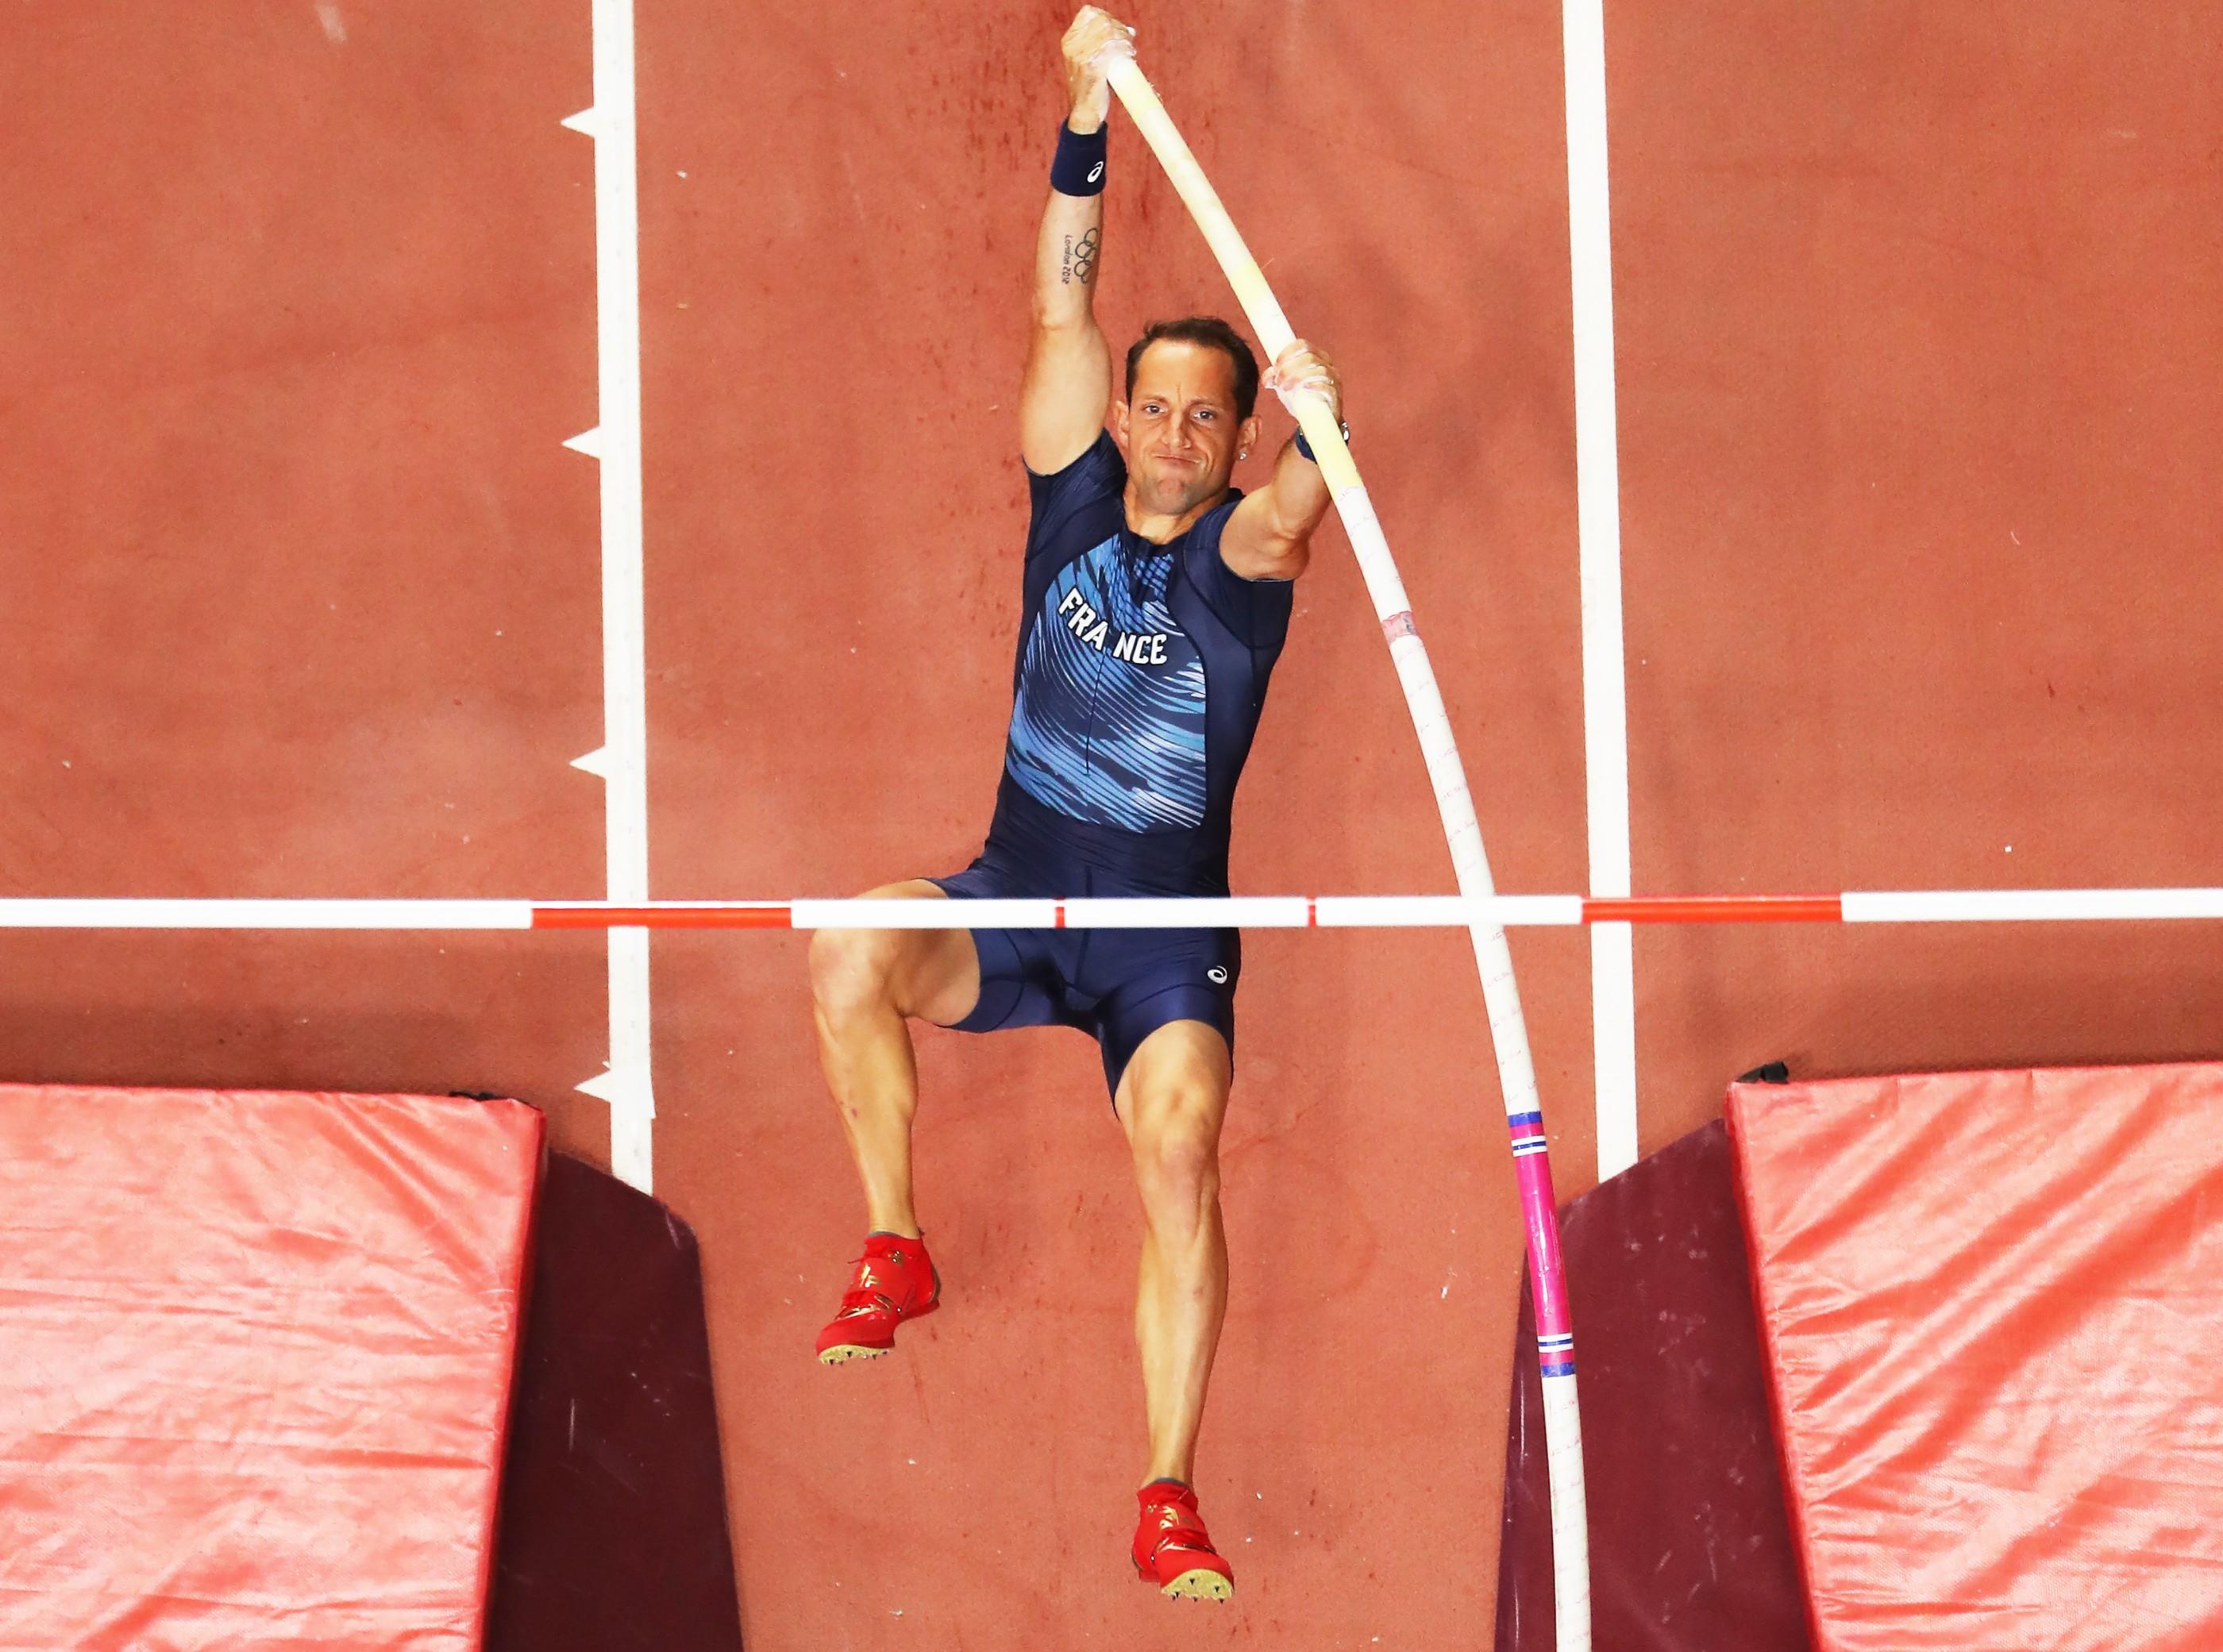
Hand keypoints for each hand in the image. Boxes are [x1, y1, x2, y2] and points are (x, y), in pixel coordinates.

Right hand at [1062, 7, 1135, 133]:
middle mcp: (1072, 45)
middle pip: (1101, 21)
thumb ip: (1101, 44)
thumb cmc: (1092, 87)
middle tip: (1129, 40)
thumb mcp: (1089, 60)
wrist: (1085, 114)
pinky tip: (1129, 55)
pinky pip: (1111, 48)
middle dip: (1119, 28)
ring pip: (1108, 32)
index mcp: (1069, 40)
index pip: (1090, 13)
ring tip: (1130, 49)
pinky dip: (1124, 49)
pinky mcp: (1091, 66)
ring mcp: (1080, 55)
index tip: (1119, 30)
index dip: (1108, 18)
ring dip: (1124, 38)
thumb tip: (1129, 30)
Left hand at [1263, 339, 1343, 426]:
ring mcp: (1333, 378)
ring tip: (1285, 388)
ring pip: (1319, 370)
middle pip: (1309, 357)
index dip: (1288, 352)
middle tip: (1278, 380)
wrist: (1316, 418)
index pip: (1302, 344)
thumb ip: (1274, 378)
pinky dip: (1316, 385)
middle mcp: (1326, 363)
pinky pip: (1328, 386)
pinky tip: (1305, 388)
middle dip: (1290, 368)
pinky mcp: (1336, 394)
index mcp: (1314, 355)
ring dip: (1298, 377)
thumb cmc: (1301, 396)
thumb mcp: (1285, 384)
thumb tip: (1266, 379)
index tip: (1276, 365)